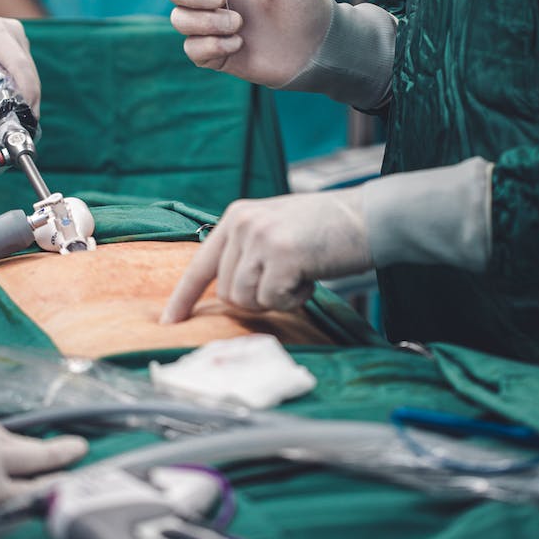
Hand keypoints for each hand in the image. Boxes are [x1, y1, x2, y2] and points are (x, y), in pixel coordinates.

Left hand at [0, 15, 40, 138]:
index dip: (28, 92)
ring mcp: (14, 39)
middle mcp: (10, 32)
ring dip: (24, 98)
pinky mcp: (13, 49)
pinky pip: (22, 74)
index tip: (28, 119)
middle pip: (28, 72)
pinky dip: (19, 92)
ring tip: (15, 122)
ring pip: (29, 74)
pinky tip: (11, 109)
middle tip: (19, 129)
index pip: (19, 65)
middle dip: (27, 101)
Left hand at [161, 190, 371, 321]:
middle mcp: (242, 223)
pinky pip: (272, 300)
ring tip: (300, 274)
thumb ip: (249, 251)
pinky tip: (310, 277)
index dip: (183, 297)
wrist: (370, 217)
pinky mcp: (281, 255)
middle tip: (287, 280)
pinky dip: (294, 299)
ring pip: (246, 299)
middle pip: (226, 292)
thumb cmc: (328, 230)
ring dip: (275, 299)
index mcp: (236, 216)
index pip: (200, 264)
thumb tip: (229, 292)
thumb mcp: (277, 229)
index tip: (169, 321)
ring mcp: (260, 238)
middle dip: (255, 298)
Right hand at [166, 0, 333, 87]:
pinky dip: (210, 46)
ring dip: (205, 22)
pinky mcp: (216, 54)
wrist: (317, 48)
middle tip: (223, 2)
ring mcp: (213, 26)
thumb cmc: (303, 6)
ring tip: (239, 25)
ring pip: (179, 19)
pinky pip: (191, 49)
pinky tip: (238, 45)